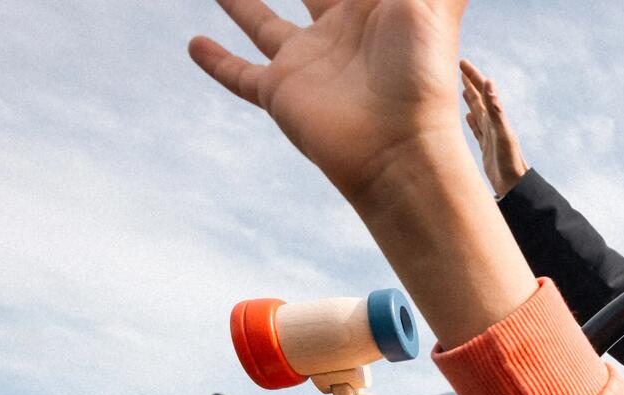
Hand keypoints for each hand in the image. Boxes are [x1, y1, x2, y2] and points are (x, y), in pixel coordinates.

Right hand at [189, 0, 466, 206]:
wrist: (401, 150)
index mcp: (374, 5)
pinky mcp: (281, 93)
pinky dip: (216, 62)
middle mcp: (339, 29)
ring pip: (263, 21)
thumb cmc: (422, 72)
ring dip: (240, 2)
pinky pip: (240, 75)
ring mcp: (308, 62)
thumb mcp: (430, 0)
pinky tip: (193, 44)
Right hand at [461, 59, 528, 196]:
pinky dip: (472, 121)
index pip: (482, 91)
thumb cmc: (509, 160)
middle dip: (470, 83)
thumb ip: (495, 108)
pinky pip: (477, 130)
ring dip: (471, 100)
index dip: (472, 76)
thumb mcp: (502, 132)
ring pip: (477, 112)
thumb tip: (489, 83)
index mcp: (495, 118)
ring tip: (464, 89)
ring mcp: (489, 136)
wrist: (514, 184)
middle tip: (460, 69)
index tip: (462, 62)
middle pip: (479, 99)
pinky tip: (468, 117)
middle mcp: (492, 124)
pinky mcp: (486, 148)